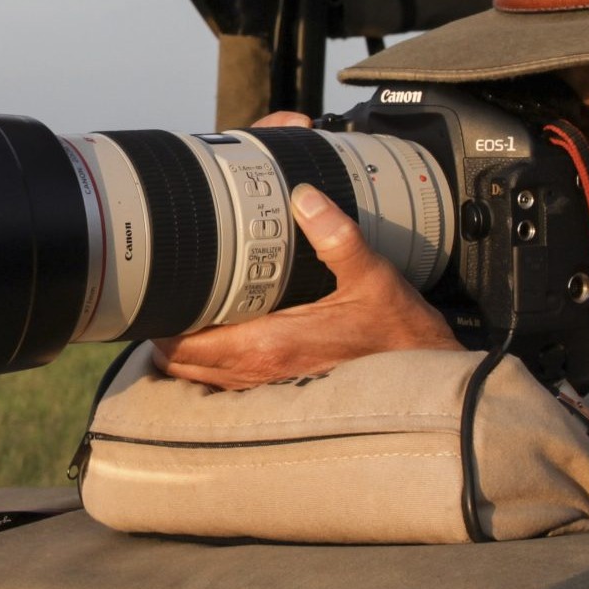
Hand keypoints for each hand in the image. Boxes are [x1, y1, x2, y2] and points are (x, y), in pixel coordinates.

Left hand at [154, 115, 461, 388]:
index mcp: (268, 345)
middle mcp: (258, 374)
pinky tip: (225, 332)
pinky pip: (226, 383)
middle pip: (178, 363)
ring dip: (187, 348)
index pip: (183, 344)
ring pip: (198, 377)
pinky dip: (212, 363)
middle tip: (173, 292)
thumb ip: (337, 235)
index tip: (163, 288)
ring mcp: (267, 388)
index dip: (163, 318)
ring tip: (192, 309)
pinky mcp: (279, 393)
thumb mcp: (373, 277)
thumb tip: (304, 195)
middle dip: (167, 330)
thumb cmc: (399, 334)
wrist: (426, 380)